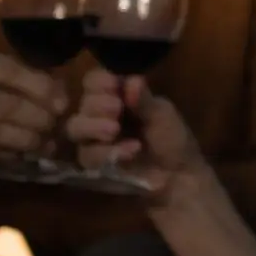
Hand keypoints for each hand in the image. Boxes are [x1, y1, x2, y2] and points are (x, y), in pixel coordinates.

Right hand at [0, 48, 67, 172]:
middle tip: (55, 127)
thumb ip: (21, 80)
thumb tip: (61, 92)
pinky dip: (7, 155)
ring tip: (46, 145)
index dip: (39, 87)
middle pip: (3, 104)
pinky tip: (21, 156)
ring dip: (26, 141)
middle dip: (37, 118)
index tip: (62, 104)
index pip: (7, 70)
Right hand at [64, 69, 206, 201]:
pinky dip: (110, 151)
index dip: (99, 81)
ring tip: (114, 129)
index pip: (94, 81)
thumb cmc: (173, 139)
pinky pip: (89, 155)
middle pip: (82, 103)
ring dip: (93, 126)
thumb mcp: (162, 115)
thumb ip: (144, 99)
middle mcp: (100, 116)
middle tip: (116, 107)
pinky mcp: (94, 165)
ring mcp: (94, 141)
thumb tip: (131, 80)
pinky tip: (131, 150)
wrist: (179, 176)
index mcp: (117, 97)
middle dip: (96, 104)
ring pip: (75, 128)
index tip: (112, 84)